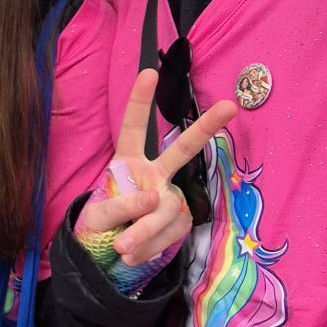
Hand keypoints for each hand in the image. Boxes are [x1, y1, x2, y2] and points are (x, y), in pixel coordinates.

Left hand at [77, 71, 237, 267]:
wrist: (108, 252)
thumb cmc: (101, 223)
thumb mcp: (97, 214)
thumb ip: (120, 206)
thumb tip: (155, 200)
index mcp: (127, 162)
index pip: (134, 129)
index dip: (140, 102)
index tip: (149, 72)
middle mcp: (154, 174)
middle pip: (182, 150)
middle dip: (205, 128)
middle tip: (229, 106)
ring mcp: (170, 197)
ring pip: (168, 209)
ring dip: (146, 230)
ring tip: (122, 246)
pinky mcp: (178, 221)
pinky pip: (170, 233)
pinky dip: (149, 246)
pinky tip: (132, 253)